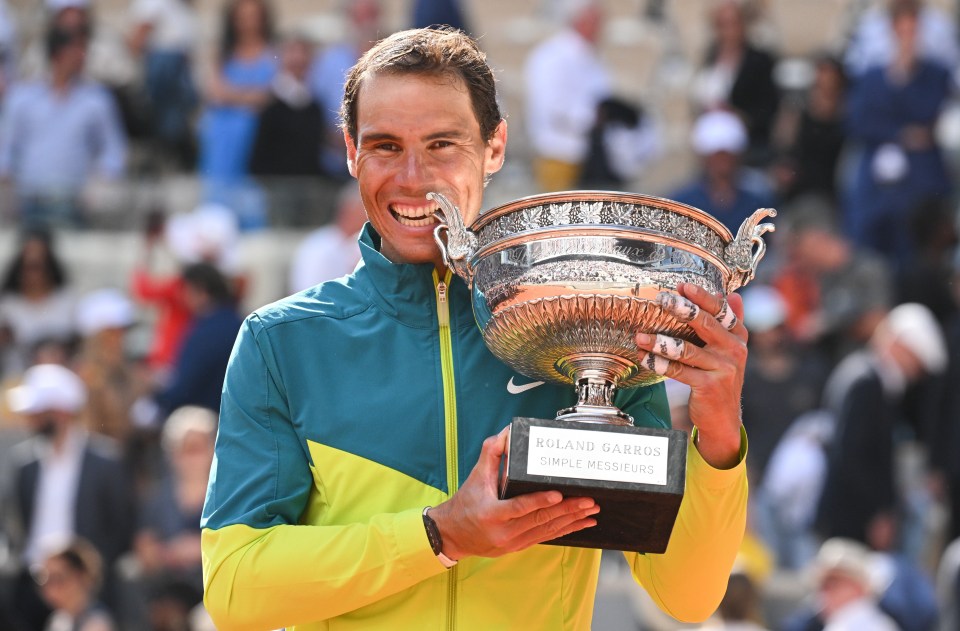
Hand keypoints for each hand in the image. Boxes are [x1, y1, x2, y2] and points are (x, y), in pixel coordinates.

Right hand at [428, 427, 599, 559]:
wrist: (453, 534)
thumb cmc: (465, 502)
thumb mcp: (476, 475)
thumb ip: (492, 452)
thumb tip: (508, 432)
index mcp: (492, 513)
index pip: (520, 507)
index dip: (540, 501)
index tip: (559, 494)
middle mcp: (504, 531)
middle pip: (540, 520)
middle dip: (568, 510)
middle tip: (588, 500)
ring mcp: (513, 542)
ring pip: (547, 531)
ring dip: (571, 521)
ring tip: (591, 511)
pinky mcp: (519, 547)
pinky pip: (545, 538)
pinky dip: (565, 530)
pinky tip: (580, 524)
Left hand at [634, 283, 746, 468]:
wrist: (724, 417)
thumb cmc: (720, 377)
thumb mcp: (730, 349)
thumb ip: (731, 322)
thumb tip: (732, 295)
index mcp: (738, 336)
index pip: (721, 311)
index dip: (702, 297)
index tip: (683, 286)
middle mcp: (734, 350)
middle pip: (705, 324)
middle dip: (682, 309)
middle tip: (661, 299)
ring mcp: (722, 368)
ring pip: (686, 349)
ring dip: (660, 341)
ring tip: (640, 335)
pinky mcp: (708, 386)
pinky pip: (678, 371)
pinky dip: (658, 363)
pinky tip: (643, 357)